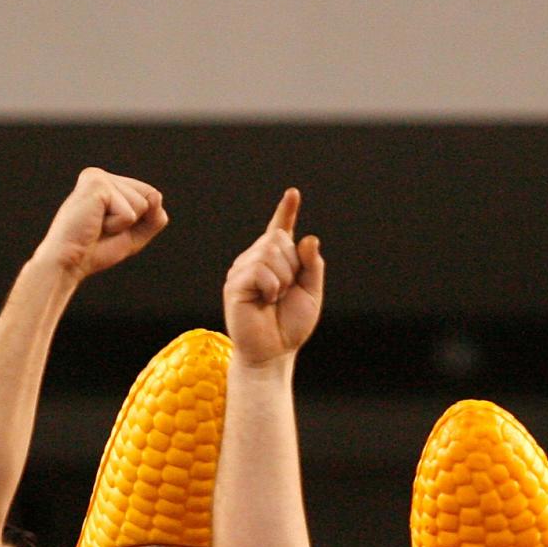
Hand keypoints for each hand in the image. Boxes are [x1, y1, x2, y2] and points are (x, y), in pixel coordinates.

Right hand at [34, 168, 167, 280]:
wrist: (69, 262)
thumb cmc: (95, 250)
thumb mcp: (134, 235)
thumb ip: (153, 218)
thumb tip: (157, 195)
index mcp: (109, 184)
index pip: (149, 197)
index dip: (138, 222)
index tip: (109, 229)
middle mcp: (102, 176)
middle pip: (150, 198)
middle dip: (133, 223)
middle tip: (103, 229)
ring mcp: (98, 177)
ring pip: (142, 204)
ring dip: (123, 225)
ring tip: (97, 226)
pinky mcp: (97, 184)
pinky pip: (129, 213)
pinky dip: (117, 226)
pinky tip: (95, 224)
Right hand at [224, 189, 323, 366]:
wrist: (274, 352)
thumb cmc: (290, 326)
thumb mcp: (311, 293)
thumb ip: (313, 265)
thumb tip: (308, 238)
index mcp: (276, 262)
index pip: (280, 230)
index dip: (286, 212)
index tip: (293, 194)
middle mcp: (256, 261)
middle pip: (278, 238)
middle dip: (292, 264)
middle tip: (285, 291)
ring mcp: (243, 270)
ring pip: (269, 251)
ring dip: (282, 278)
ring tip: (274, 299)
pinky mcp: (235, 283)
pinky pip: (260, 270)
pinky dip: (271, 287)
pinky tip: (265, 302)